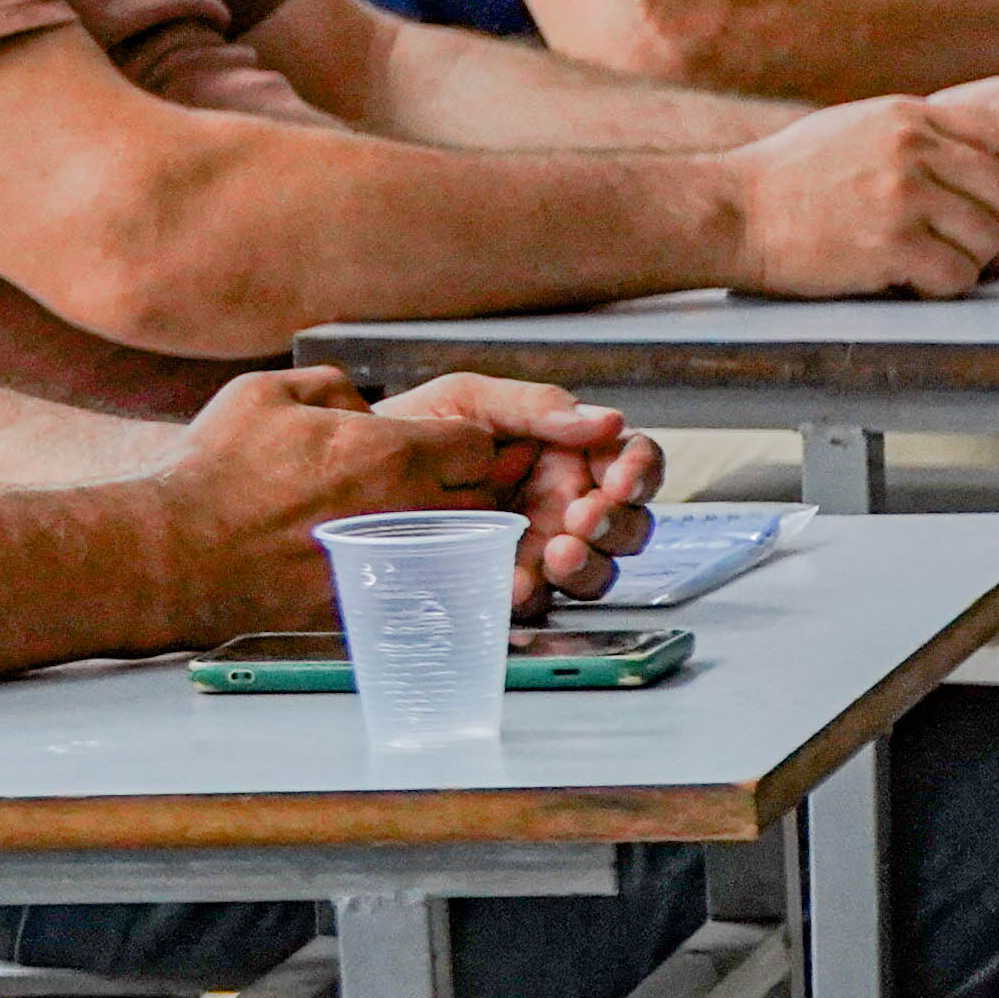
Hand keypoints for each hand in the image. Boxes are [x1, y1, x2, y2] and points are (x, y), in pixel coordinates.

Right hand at [163, 366, 645, 637]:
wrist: (181, 553)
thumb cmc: (215, 472)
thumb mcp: (264, 393)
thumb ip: (329, 385)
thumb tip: (360, 404)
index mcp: (389, 453)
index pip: (475, 445)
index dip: (455, 442)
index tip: (429, 446)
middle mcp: (405, 511)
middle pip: (480, 500)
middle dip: (459, 488)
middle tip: (419, 484)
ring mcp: (393, 563)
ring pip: (459, 549)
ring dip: (445, 533)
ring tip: (405, 524)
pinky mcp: (373, 602)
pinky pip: (421, 586)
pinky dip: (414, 574)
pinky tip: (382, 563)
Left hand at [380, 373, 662, 603]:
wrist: (358, 469)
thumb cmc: (419, 426)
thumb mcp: (472, 400)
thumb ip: (538, 406)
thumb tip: (607, 419)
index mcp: (569, 453)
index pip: (631, 462)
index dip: (640, 472)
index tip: (620, 481)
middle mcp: (566, 503)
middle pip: (628, 524)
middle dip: (615, 525)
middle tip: (582, 519)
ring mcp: (541, 547)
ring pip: (598, 569)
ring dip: (587, 565)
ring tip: (556, 552)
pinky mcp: (510, 580)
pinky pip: (540, 597)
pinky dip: (534, 593)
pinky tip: (516, 584)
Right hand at [722, 94, 998, 298]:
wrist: (731, 212)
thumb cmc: (785, 179)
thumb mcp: (858, 127)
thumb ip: (918, 136)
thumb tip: (974, 160)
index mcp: (906, 116)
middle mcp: (910, 149)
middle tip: (993, 247)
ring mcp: (902, 195)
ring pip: (991, 236)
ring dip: (976, 261)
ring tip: (941, 263)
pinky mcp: (890, 245)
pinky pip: (957, 274)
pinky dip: (944, 286)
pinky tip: (912, 279)